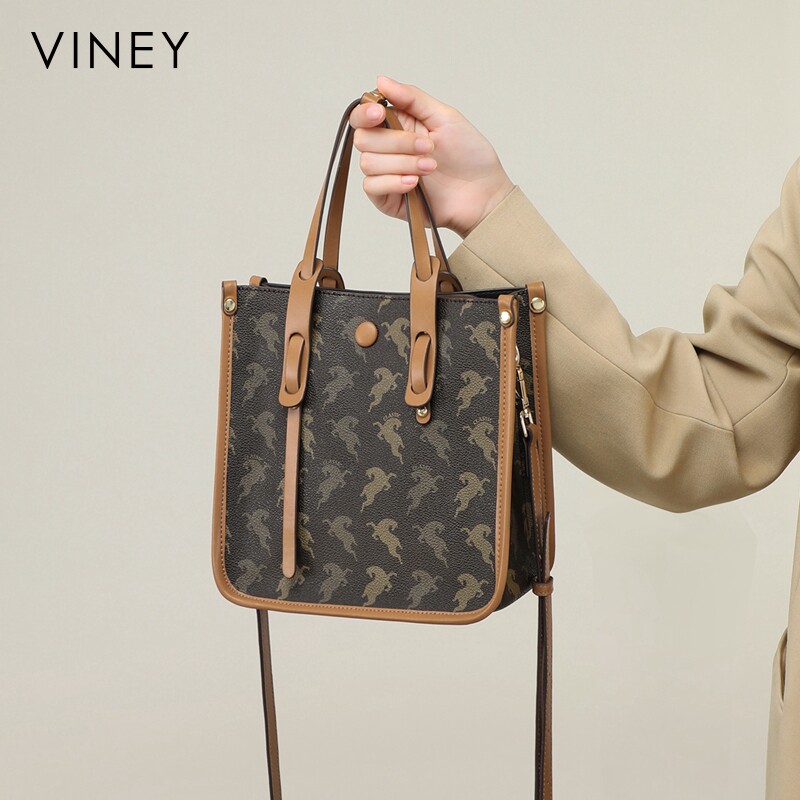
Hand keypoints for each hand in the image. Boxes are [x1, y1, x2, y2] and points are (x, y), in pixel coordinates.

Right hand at [349, 75, 514, 239]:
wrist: (482, 194)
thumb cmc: (469, 156)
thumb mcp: (444, 117)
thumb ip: (412, 98)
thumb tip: (381, 81)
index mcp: (398, 125)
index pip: (363, 116)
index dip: (365, 113)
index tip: (380, 114)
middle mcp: (388, 149)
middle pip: (364, 139)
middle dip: (398, 142)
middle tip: (429, 147)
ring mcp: (386, 174)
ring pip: (368, 163)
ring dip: (402, 163)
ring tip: (430, 167)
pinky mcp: (387, 199)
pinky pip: (372, 187)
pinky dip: (394, 182)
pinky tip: (414, 184)